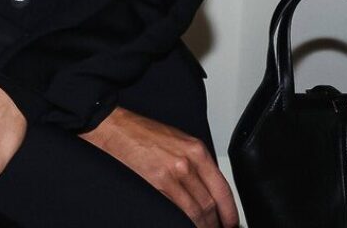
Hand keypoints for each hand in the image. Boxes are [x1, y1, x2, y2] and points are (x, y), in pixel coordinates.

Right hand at [81, 107, 238, 227]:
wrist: (115, 128)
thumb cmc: (142, 133)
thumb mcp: (178, 140)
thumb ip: (197, 161)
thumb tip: (209, 186)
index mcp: (196, 150)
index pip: (222, 188)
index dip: (229, 210)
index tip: (230, 220)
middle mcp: (187, 162)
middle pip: (211, 202)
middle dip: (217, 221)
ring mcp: (172, 173)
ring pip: (196, 209)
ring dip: (203, 224)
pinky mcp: (156, 182)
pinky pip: (178, 209)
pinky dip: (185, 220)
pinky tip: (187, 222)